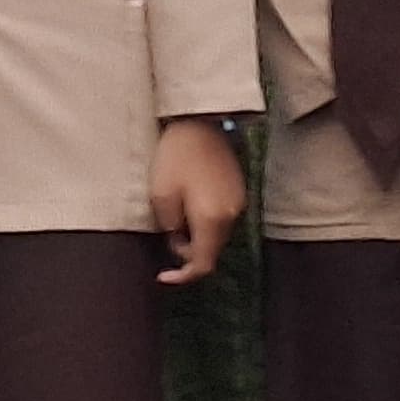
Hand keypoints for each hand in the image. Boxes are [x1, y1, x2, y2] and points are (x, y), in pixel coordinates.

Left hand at [150, 118, 245, 285]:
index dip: (183, 276)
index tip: (162, 277)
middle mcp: (232, 215)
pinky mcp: (237, 191)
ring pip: (216, 234)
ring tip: (173, 214)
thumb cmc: (175, 157)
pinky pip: (220, 218)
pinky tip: (188, 203)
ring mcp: (238, 202)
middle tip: (165, 234)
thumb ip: (170, 226)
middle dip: (187, 252)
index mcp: (213, 219)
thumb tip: (178, 239)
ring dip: (195, 235)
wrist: (198, 124)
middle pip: (212, 250)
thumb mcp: (160, 196)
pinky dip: (204, 221)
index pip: (203, 263)